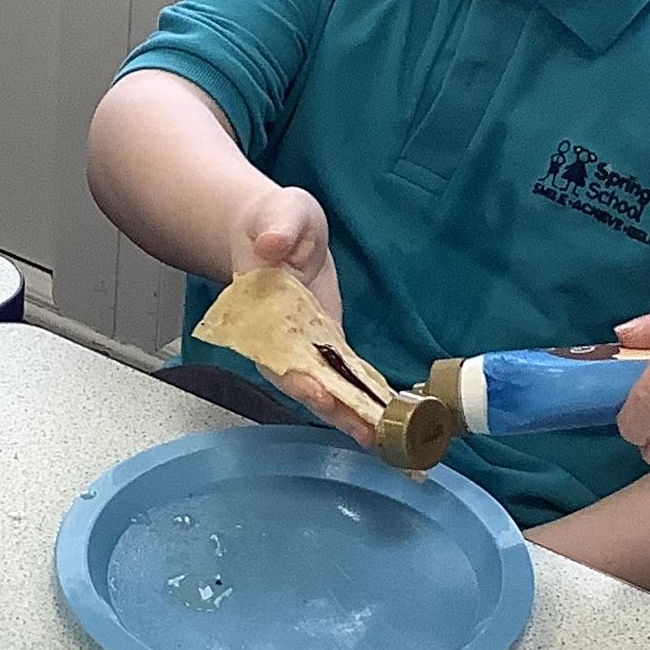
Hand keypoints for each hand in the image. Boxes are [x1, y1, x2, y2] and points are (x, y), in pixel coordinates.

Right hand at [228, 188, 377, 440]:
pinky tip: (387, 414)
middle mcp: (281, 338)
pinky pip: (344, 373)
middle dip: (335, 409)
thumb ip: (277, 227)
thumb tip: (273, 246)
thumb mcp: (277, 212)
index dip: (297, 377)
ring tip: (384, 437)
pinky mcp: (327, 341)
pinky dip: (363, 394)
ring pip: (327, 385)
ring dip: (353, 412)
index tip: (321, 394)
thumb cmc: (273, 220)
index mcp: (262, 311)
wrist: (278, 229)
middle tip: (367, 432)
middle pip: (305, 382)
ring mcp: (305, 344)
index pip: (275, 351)